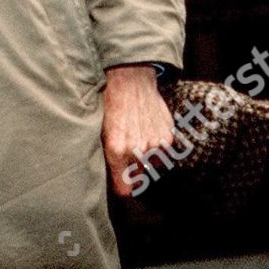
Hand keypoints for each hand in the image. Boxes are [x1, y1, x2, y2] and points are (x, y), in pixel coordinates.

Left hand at [102, 63, 174, 198]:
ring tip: (138, 142)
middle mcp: (137, 150)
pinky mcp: (167, 137)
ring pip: (151, 166)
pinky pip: (163, 154)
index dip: (123, 188)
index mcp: (117, 150)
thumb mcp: (101, 130)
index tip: (122, 186)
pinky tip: (148, 134)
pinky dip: (157, 148)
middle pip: (138, 178)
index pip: (124, 189)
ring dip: (146, 160)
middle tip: (128, 160)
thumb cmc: (111, 103)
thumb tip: (113, 174)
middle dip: (133, 173)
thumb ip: (107, 154)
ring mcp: (154, 144)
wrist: (131, 80)